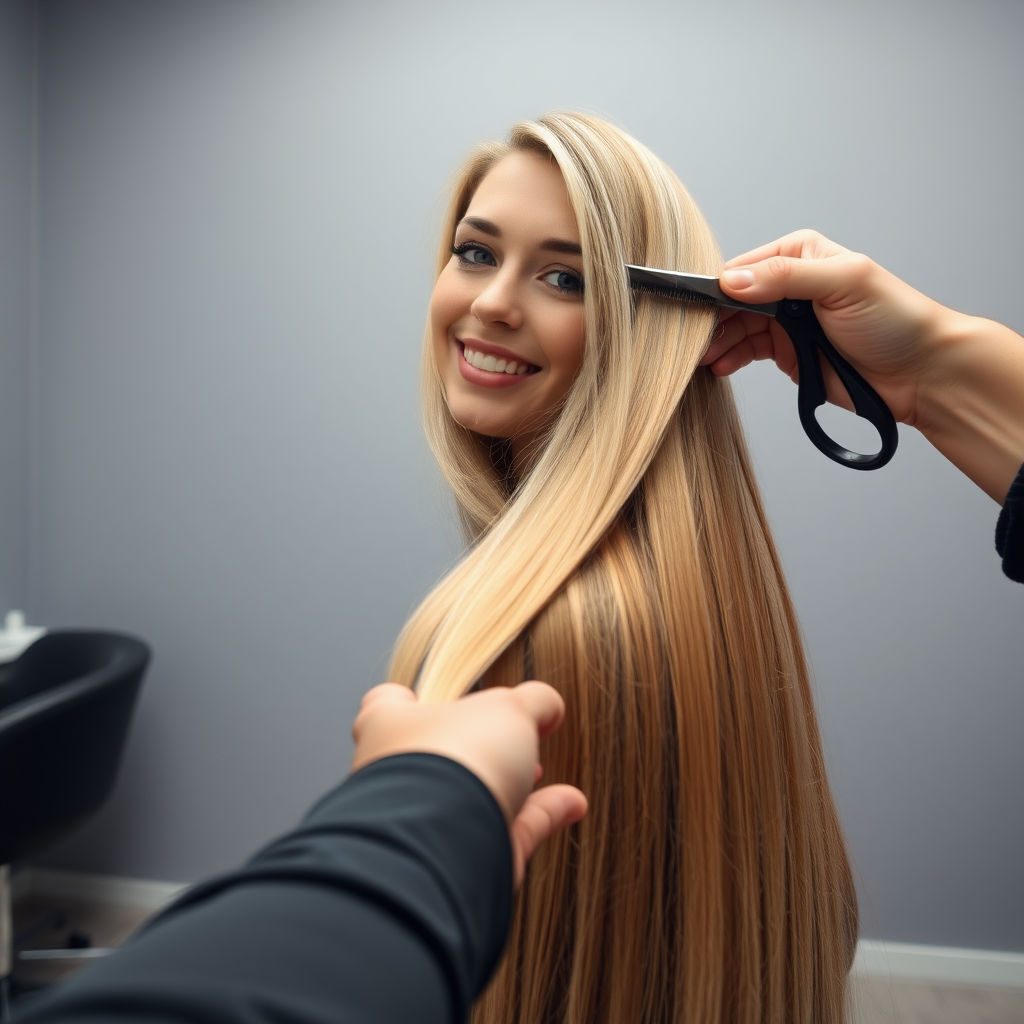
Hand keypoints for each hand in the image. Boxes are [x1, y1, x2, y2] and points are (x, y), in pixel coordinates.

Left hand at [351, 681, 587, 885]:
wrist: (445, 846)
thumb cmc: (452, 761)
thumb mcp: (508, 708)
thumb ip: (532, 702)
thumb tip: (548, 706)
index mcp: (388, 726)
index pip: (391, 702)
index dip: (420, 697)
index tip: (453, 695)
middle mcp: (397, 777)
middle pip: (440, 754)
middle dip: (482, 748)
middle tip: (514, 736)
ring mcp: (425, 824)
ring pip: (473, 799)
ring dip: (516, 786)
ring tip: (547, 772)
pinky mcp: (458, 862)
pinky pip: (505, 833)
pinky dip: (541, 816)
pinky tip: (573, 804)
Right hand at [699, 229, 954, 426]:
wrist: (920, 373)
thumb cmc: (896, 320)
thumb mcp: (843, 283)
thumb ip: (785, 278)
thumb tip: (732, 280)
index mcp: (799, 255)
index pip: (743, 268)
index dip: (715, 287)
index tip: (690, 306)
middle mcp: (787, 285)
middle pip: (731, 300)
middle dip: (709, 319)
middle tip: (689, 339)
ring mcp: (784, 321)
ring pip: (734, 328)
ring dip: (715, 343)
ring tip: (700, 358)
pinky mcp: (784, 353)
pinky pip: (745, 352)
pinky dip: (729, 359)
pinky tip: (719, 367)